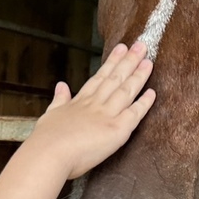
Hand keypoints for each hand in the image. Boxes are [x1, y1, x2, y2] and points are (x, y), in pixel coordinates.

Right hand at [30, 41, 154, 178]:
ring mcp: (107, 115)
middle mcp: (95, 104)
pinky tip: (152, 92)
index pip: (99, 78)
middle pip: (115, 78)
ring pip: (126, 91)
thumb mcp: (50, 114)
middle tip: (141, 45)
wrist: (49, 153)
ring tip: (149, 60)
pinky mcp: (116, 130)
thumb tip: (61, 85)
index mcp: (80, 102)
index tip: (121, 48)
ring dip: (138, 75)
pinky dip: (144, 103)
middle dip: (129, 61)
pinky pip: (134, 114)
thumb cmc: (46, 140)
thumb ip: (59, 99)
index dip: (111, 62)